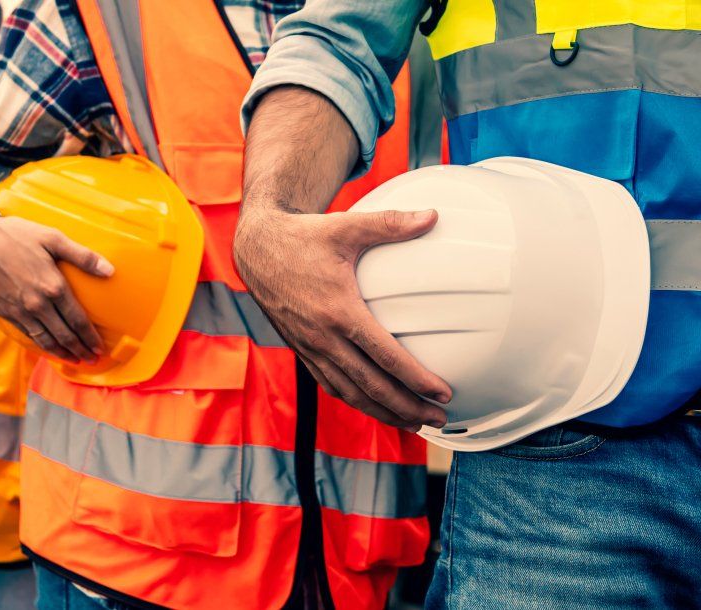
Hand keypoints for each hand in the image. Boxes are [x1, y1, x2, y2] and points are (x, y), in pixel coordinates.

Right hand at [0, 209, 112, 361]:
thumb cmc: (15, 236)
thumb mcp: (52, 238)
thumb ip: (83, 256)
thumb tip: (110, 270)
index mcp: (53, 287)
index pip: (78, 320)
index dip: (90, 338)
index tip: (100, 348)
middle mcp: (38, 304)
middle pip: (64, 336)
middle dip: (80, 351)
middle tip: (92, 360)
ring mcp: (20, 311)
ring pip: (46, 341)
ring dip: (62, 353)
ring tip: (74, 360)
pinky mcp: (6, 313)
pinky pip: (28, 335)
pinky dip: (42, 345)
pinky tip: (49, 346)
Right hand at [233, 208, 451, 431]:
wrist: (256, 249)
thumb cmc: (303, 236)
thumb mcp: (347, 226)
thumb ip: (391, 224)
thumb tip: (433, 216)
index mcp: (339, 311)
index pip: (386, 356)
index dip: (416, 379)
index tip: (443, 392)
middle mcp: (324, 337)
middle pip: (372, 386)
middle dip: (408, 407)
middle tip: (439, 418)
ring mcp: (310, 347)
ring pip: (351, 393)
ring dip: (384, 413)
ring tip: (413, 422)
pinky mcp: (302, 350)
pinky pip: (331, 385)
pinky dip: (356, 401)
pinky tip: (374, 407)